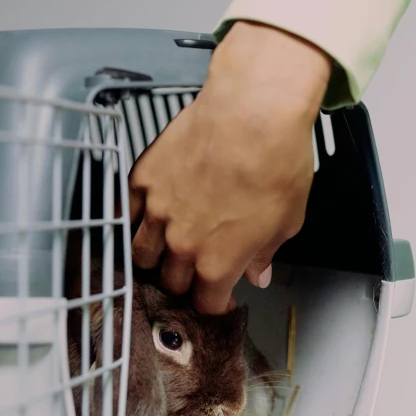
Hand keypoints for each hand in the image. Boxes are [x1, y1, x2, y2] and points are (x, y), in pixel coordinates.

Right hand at [129, 21, 331, 314]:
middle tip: (196, 267)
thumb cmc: (278, 163)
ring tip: (165, 246)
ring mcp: (157, 213)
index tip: (221, 295)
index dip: (215, 303)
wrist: (252, 112)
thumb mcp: (287, 220)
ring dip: (154, 257)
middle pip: (170, 281)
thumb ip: (264, 253)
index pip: (206, 303)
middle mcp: (181, 246)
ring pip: (141, 254)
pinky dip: (136, 220)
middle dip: (184, 281)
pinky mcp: (143, 181)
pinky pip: (128, 213)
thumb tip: (258, 274)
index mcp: (218, 263)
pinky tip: (147, 215)